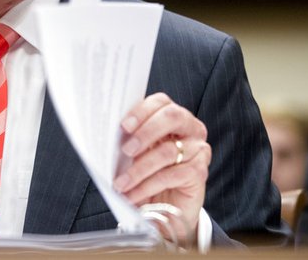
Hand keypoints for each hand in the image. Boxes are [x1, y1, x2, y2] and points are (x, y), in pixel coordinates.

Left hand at [113, 93, 210, 243]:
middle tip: (126, 150)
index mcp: (173, 116)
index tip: (123, 126)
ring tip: (121, 183)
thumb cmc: (148, 172)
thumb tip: (107, 135)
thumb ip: (128, 139)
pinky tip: (132, 195)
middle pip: (172, 117)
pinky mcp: (200, 172)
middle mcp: (190, 128)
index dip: (141, 111)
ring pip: (167, 152)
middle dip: (145, 132)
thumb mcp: (137, 152)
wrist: (166, 206)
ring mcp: (198, 149)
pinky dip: (147, 186)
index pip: (160, 102)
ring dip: (139, 169)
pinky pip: (171, 176)